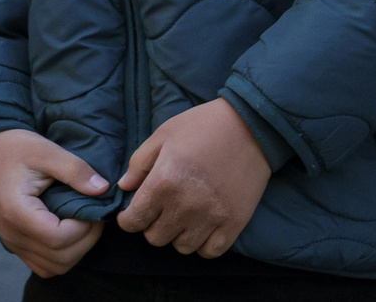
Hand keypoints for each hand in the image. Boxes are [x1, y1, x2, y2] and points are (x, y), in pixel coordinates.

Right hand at [0, 128, 108, 277]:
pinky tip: (71, 232)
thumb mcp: (47, 151)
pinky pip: (43, 265)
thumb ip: (75, 170)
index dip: (83, 228)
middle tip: (95, 215)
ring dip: (76, 251)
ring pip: (53, 268)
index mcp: (17, 212)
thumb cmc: (16, 149)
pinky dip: (62, 256)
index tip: (93, 207)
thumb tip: (103, 189)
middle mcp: (12, 235)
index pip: (57, 239)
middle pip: (58, 259)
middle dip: (85, 240)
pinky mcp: (16, 244)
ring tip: (85, 223)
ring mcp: (12, 243)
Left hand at [116, 97, 273, 258]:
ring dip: (179, 234)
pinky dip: (203, 243)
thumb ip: (139, 162)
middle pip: (155, 238)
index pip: (133, 221)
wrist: (252, 124)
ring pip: (181, 247)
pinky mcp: (233, 223)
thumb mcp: (165, 134)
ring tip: (185, 215)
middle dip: (153, 225)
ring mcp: (210, 217)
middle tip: (163, 209)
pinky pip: (209, 251)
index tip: (134, 213)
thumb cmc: (204, 126)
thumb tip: (124, 187)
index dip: (128, 219)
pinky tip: (204, 225)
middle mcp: (185, 205)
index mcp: (164, 182)